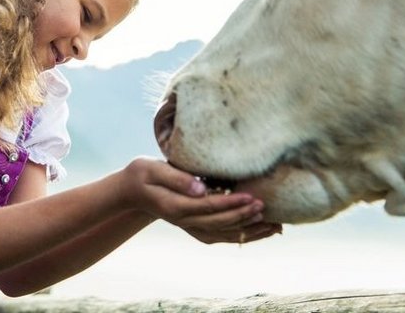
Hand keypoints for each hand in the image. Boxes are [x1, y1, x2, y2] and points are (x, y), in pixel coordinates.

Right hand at [119, 157, 281, 243]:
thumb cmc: (142, 174)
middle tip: (265, 206)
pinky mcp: (194, 225)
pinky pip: (220, 235)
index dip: (231, 203)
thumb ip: (176, 178)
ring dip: (248, 230)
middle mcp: (183, 220)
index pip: (208, 207)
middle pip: (219, 222)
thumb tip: (201, 187)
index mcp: (174, 207)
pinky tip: (257, 230)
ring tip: (272, 225)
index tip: (251, 197)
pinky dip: (240, 235)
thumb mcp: (153, 169)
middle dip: (244, 215)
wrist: (131, 190)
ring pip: (223, 233)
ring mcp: (188, 225)